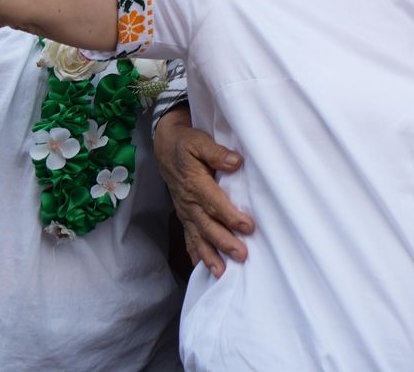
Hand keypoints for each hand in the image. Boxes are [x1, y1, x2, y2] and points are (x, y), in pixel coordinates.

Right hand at [153, 108, 253, 277]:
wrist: (165, 146)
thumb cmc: (186, 143)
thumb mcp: (200, 141)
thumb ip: (217, 153)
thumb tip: (236, 162)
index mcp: (195, 183)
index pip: (214, 203)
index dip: (231, 216)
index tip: (248, 227)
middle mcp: (188, 201)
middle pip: (207, 225)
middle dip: (223, 242)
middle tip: (241, 255)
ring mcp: (185, 211)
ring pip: (197, 236)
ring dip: (209, 255)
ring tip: (221, 272)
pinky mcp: (184, 215)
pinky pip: (188, 237)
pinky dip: (195, 253)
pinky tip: (203, 268)